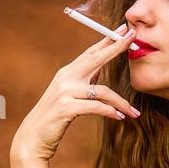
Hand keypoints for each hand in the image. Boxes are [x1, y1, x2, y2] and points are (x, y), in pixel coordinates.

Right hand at [11, 24, 141, 163]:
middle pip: (95, 59)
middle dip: (116, 48)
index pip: (90, 52)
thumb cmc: (54, 117)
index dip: (107, 40)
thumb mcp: (68, 95)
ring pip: (102, 91)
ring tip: (134, 112)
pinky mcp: (66, 108)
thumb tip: (100, 69)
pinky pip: (96, 107)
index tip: (124, 30)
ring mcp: (65, 92)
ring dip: (121, 102)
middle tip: (133, 39)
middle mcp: (66, 78)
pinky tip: (120, 117)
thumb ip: (83, 81)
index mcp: (67, 72)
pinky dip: (110, 112)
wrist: (33, 137)